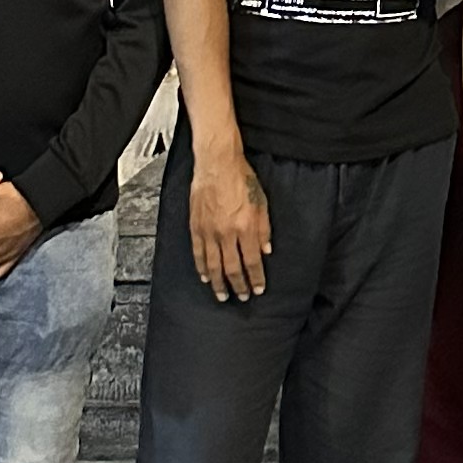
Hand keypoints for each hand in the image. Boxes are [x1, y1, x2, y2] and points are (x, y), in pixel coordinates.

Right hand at [189, 148, 273, 301]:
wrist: (217, 164)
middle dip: (238, 286)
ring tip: (223, 295)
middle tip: (242, 297)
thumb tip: (266, 252)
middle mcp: (227, 233)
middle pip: (233, 268)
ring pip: (214, 265)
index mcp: (246, 228)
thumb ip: (264, 229)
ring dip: (219, 283)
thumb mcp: (262, 202)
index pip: (252, 261)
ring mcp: (209, 231)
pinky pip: (198, 253)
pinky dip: (201, 268)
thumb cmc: (242, 179)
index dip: (256, 278)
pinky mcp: (196, 227)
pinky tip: (205, 277)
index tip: (258, 289)